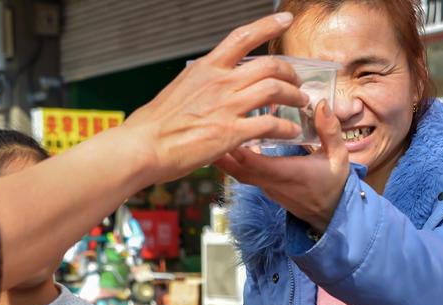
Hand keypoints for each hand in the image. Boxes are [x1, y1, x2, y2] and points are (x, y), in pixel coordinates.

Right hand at [123, 14, 305, 181]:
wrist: (144, 146)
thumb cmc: (154, 125)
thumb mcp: (179, 90)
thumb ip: (200, 85)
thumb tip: (207, 89)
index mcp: (206, 68)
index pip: (242, 37)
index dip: (267, 25)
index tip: (285, 19)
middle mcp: (220, 82)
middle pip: (269, 66)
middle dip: (290, 72)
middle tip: (297, 83)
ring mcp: (227, 106)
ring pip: (275, 90)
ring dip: (293, 96)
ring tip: (299, 104)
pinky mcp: (231, 132)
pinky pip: (270, 124)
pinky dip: (285, 127)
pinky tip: (290, 132)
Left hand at [216, 100, 349, 232]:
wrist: (330, 214)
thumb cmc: (334, 184)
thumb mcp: (338, 157)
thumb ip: (330, 131)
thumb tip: (322, 105)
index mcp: (289, 174)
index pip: (258, 164)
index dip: (240, 150)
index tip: (228, 129)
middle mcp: (272, 182)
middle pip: (238, 169)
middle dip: (221, 151)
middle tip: (206, 129)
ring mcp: (266, 186)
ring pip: (236, 172)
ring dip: (222, 155)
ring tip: (209, 133)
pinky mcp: (264, 186)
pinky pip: (242, 174)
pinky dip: (231, 160)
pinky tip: (225, 143)